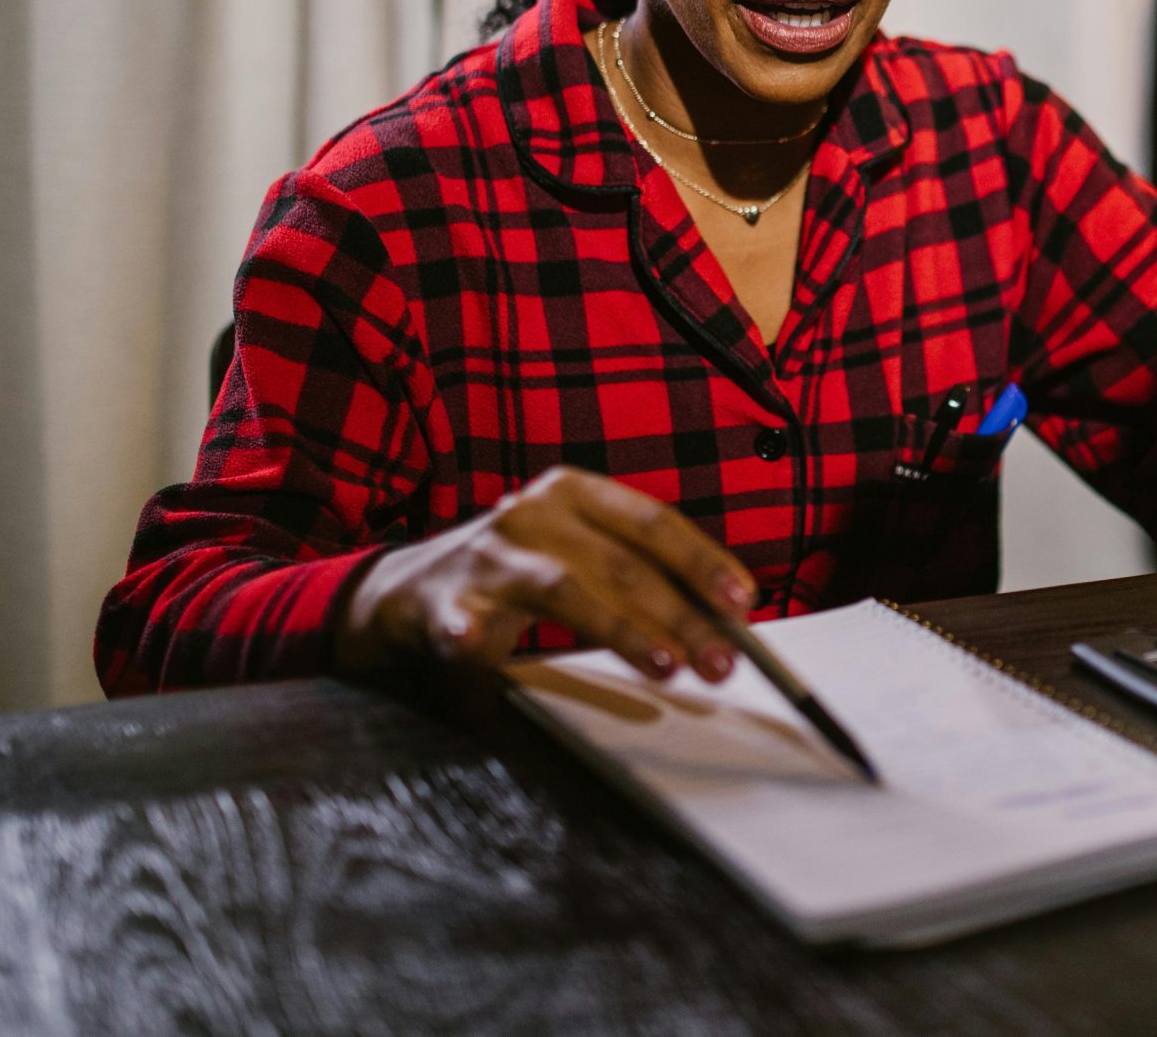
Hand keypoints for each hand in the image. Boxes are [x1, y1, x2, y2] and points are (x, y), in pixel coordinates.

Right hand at [333, 467, 756, 682]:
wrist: (415, 588)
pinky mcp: (445, 601)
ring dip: (621, 630)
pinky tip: (476, 647)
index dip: (701, 560)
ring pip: (566, 589)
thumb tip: (721, 618)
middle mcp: (533, 514)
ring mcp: (487, 556)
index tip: (741, 601)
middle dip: (680, 615)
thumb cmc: (520, 571)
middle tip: (718, 663)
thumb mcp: (581, 553)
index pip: (652, 521)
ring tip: (663, 664)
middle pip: (621, 562)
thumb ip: (641, 575)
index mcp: (573, 493)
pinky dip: (468, 633)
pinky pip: (461, 619)